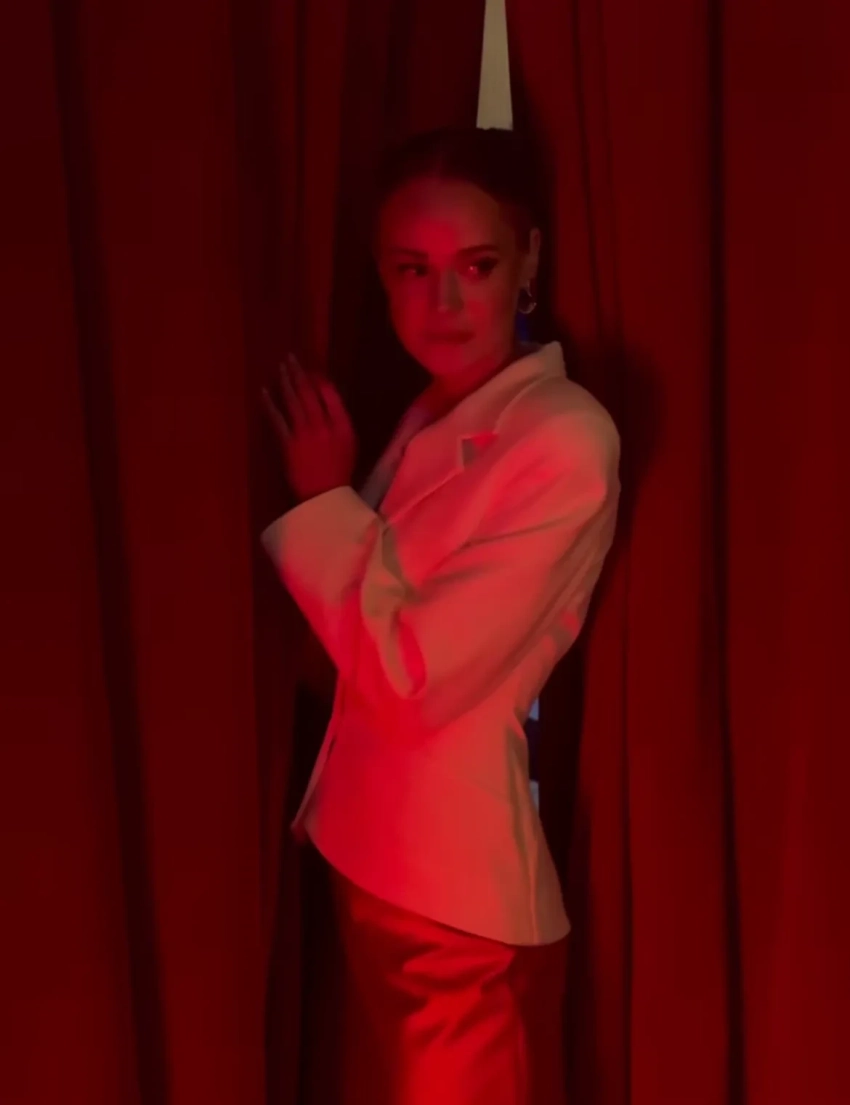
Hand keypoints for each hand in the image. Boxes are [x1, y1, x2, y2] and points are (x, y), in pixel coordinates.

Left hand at [262, 355, 356, 502]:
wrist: (325, 495)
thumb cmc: (339, 470)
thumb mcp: (349, 443)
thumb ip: (340, 420)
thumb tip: (328, 399)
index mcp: (343, 425)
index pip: (330, 394)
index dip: (319, 379)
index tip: (311, 369)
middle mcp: (324, 425)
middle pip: (309, 393)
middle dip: (299, 374)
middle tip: (290, 359)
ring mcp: (304, 434)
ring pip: (293, 402)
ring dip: (285, 383)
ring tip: (281, 368)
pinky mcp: (288, 444)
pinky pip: (277, 420)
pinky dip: (269, 405)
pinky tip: (263, 392)